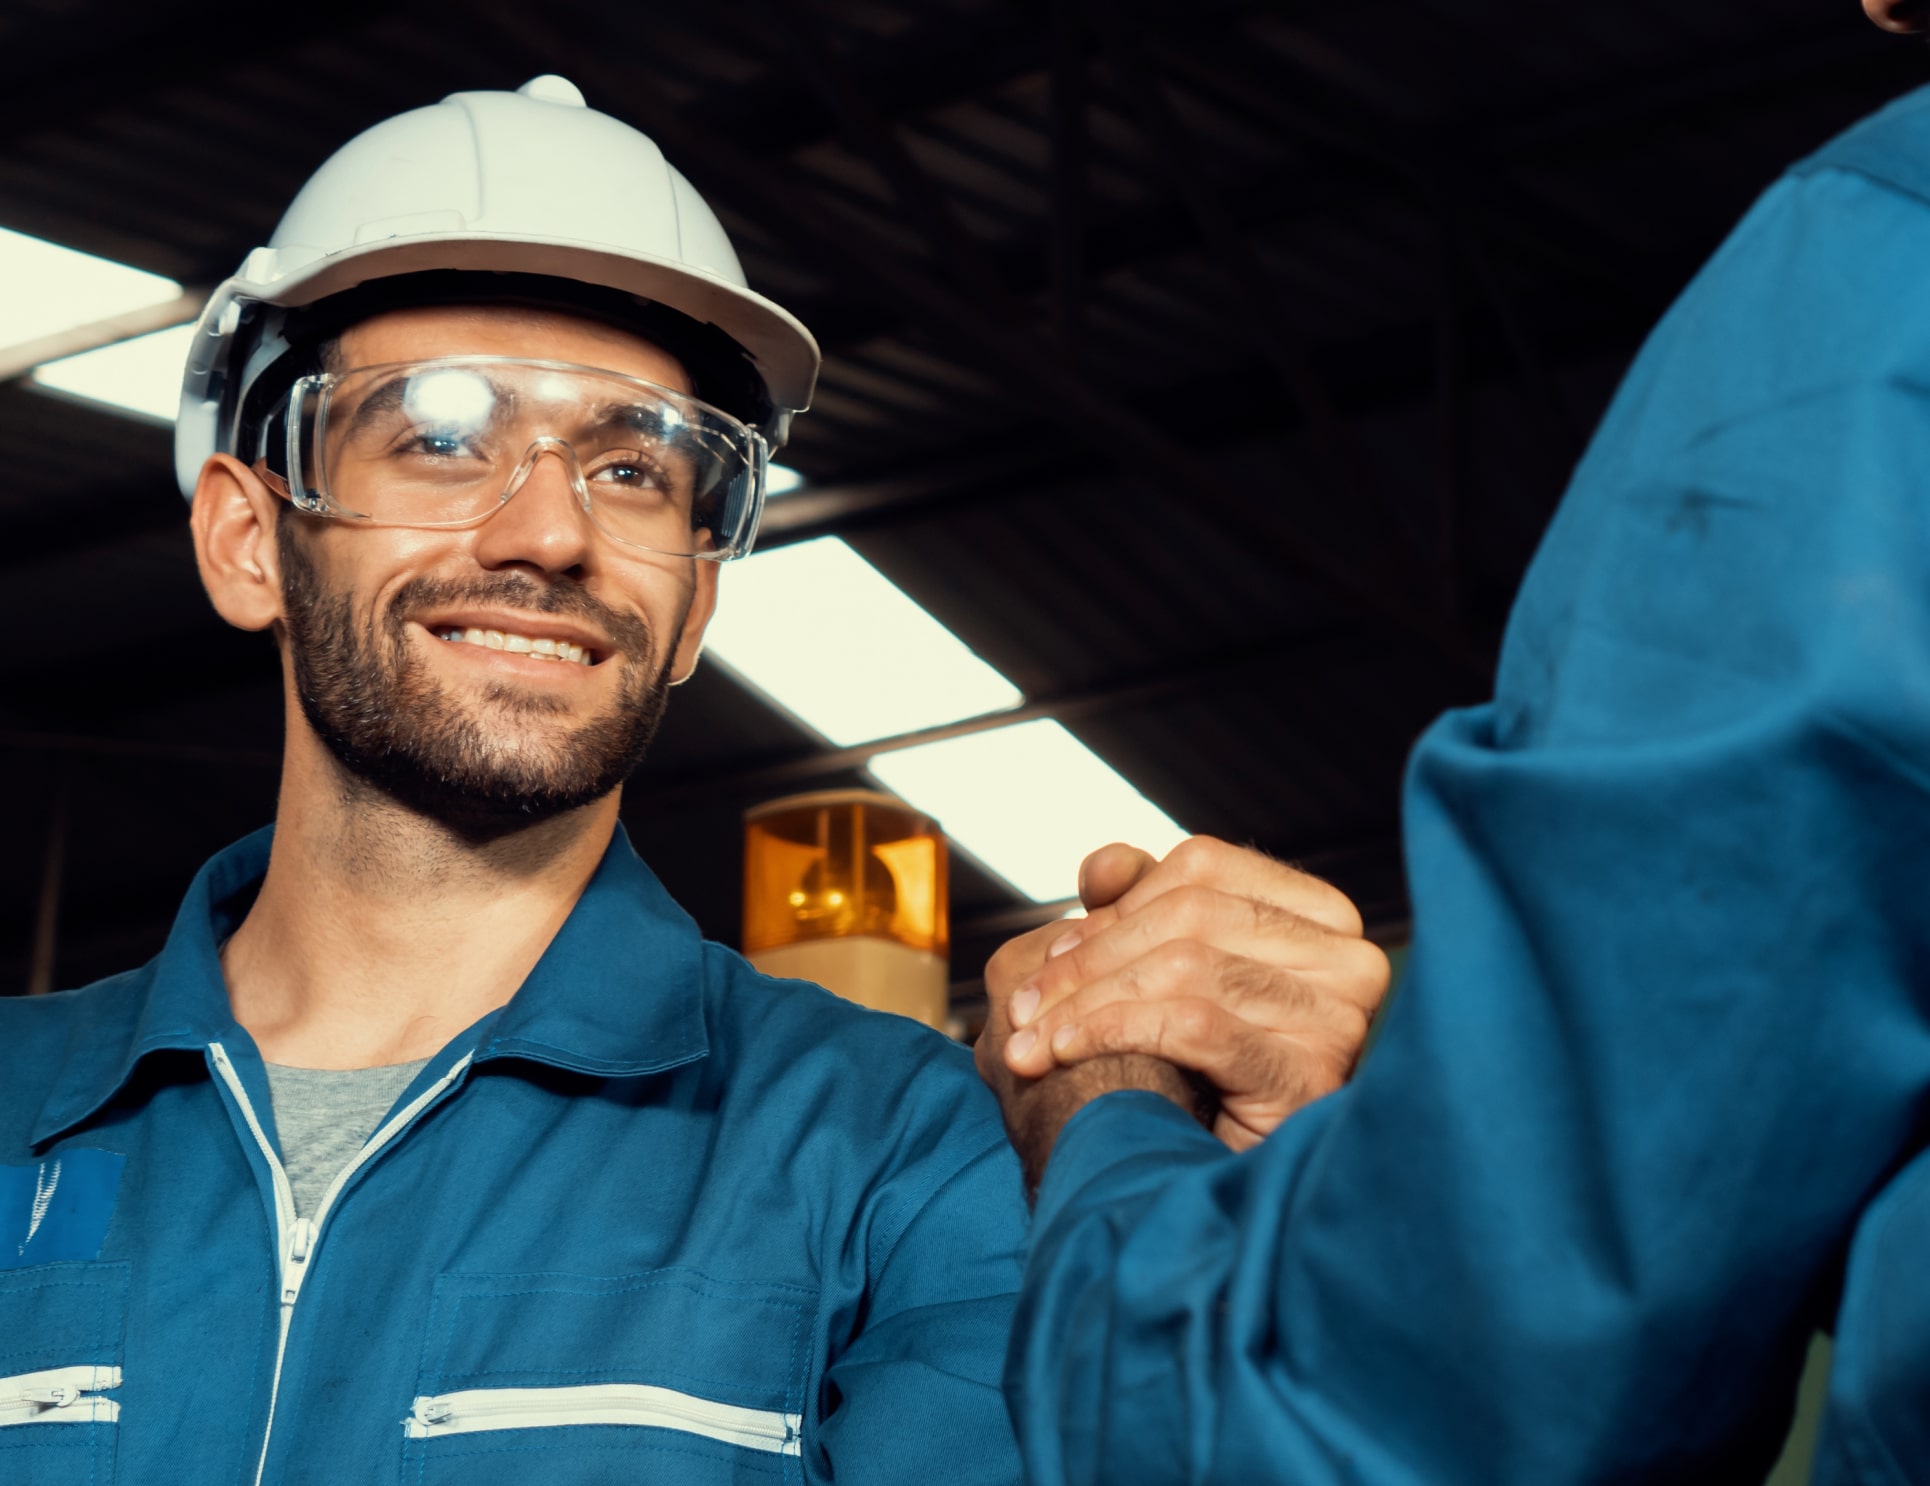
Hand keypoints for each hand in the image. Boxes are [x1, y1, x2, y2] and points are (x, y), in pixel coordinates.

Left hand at [983, 836, 1388, 1154]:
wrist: (1201, 1192)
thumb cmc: (1180, 1077)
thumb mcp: (1153, 974)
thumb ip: (1136, 906)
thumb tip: (1104, 864)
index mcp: (1320, 917)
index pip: (1204, 867)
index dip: (1115, 905)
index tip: (1051, 950)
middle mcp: (1350, 960)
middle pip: (1191, 914)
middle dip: (1088, 960)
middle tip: (1018, 1005)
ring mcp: (1340, 1020)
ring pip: (1185, 967)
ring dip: (1086, 1004)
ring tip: (1029, 1040)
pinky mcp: (1312, 1078)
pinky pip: (1193, 1025)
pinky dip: (1114, 1032)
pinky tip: (1065, 1055)